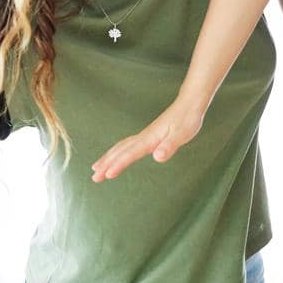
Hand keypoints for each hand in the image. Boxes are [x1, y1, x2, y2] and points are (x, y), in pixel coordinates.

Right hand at [91, 102, 205, 181]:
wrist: (188, 105)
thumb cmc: (187, 120)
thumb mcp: (182, 135)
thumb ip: (169, 146)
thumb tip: (157, 157)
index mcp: (149, 139)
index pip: (130, 154)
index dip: (118, 164)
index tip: (107, 175)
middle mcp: (143, 137)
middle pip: (120, 151)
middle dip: (106, 164)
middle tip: (94, 177)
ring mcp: (144, 136)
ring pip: (120, 147)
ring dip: (108, 158)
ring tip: (96, 167)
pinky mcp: (147, 136)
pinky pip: (126, 145)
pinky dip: (116, 151)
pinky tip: (115, 155)